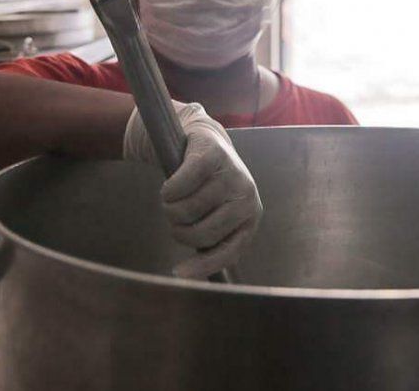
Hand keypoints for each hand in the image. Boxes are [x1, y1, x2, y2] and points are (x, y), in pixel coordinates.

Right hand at [124, 102, 262, 278]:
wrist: (205, 142)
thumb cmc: (209, 187)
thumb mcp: (217, 216)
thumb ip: (210, 243)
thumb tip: (185, 277)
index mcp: (250, 217)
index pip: (228, 252)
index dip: (202, 267)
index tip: (178, 273)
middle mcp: (246, 196)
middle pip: (201, 233)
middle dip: (180, 230)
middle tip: (176, 218)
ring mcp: (231, 175)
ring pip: (186, 210)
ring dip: (171, 208)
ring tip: (176, 198)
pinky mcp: (211, 155)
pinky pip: (179, 185)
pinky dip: (168, 190)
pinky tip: (170, 186)